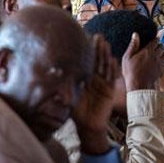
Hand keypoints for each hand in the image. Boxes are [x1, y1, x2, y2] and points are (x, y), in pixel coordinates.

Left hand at [72, 35, 118, 154]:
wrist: (88, 126)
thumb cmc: (77, 112)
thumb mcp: (68, 97)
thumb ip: (63, 87)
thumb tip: (51, 76)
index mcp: (85, 78)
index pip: (88, 61)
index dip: (88, 50)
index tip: (87, 38)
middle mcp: (95, 78)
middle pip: (98, 60)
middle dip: (98, 48)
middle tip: (98, 36)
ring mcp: (103, 83)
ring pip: (105, 66)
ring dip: (106, 55)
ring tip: (105, 44)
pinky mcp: (110, 90)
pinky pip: (112, 78)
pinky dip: (113, 69)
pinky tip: (113, 60)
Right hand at [121, 32, 163, 91]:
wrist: (139, 86)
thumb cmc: (131, 72)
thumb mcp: (127, 57)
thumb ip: (133, 45)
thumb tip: (135, 34)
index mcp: (147, 51)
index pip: (156, 40)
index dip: (157, 37)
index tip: (157, 35)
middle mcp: (155, 55)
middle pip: (162, 45)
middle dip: (159, 44)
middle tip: (155, 44)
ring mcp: (159, 63)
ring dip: (162, 51)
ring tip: (157, 51)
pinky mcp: (161, 69)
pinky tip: (159, 59)